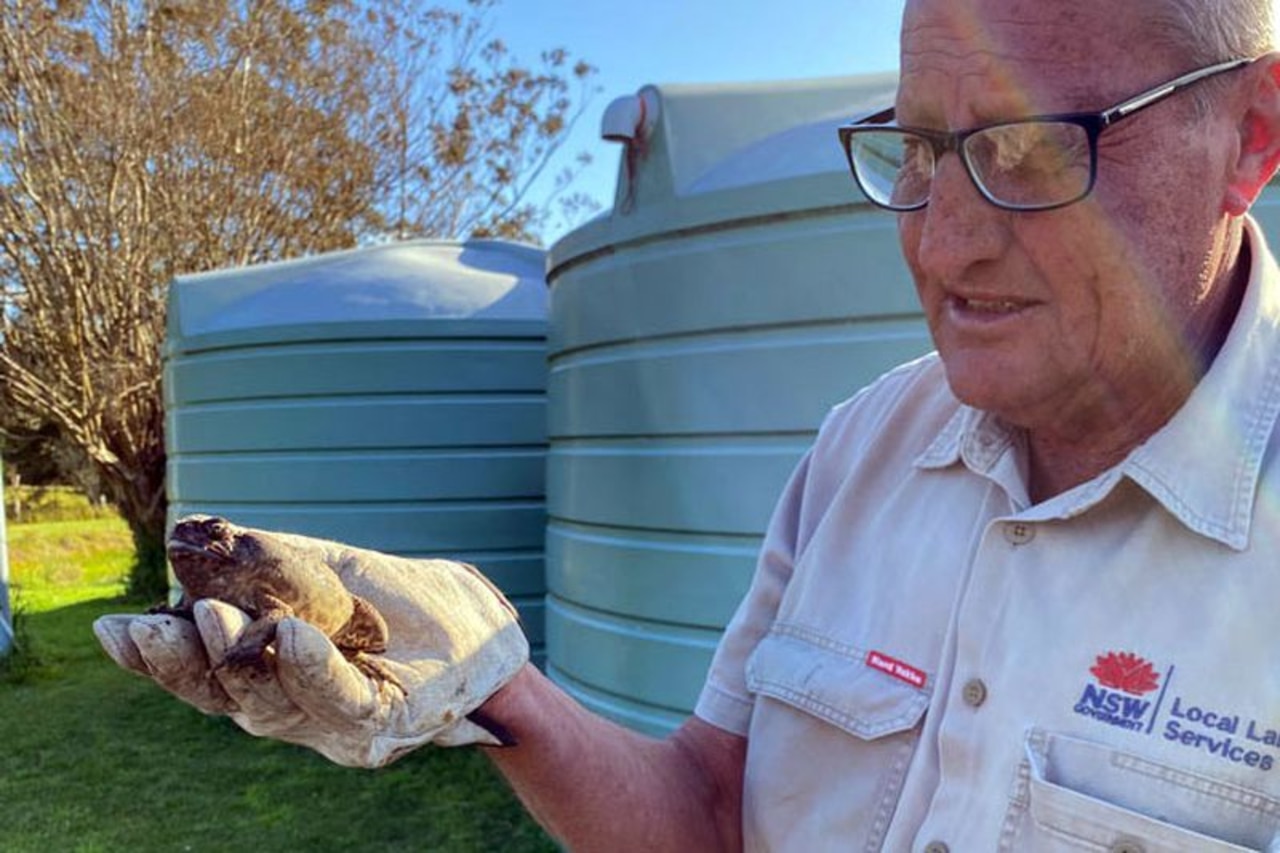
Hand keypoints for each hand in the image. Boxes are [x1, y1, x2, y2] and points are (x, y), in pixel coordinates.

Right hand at [93, 535, 528, 767]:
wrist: (482, 628)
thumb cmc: (401, 604)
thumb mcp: (329, 573)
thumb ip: (268, 565)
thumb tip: (194, 535)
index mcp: (272, 675)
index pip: (203, 675)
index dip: (158, 659)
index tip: (112, 628)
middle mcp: (294, 710)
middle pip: (225, 698)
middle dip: (183, 665)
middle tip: (144, 630)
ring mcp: (338, 724)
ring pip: (274, 705)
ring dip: (242, 660)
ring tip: (216, 617)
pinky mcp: (386, 723)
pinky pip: (344, 701)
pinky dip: (314, 668)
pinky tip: (292, 635)